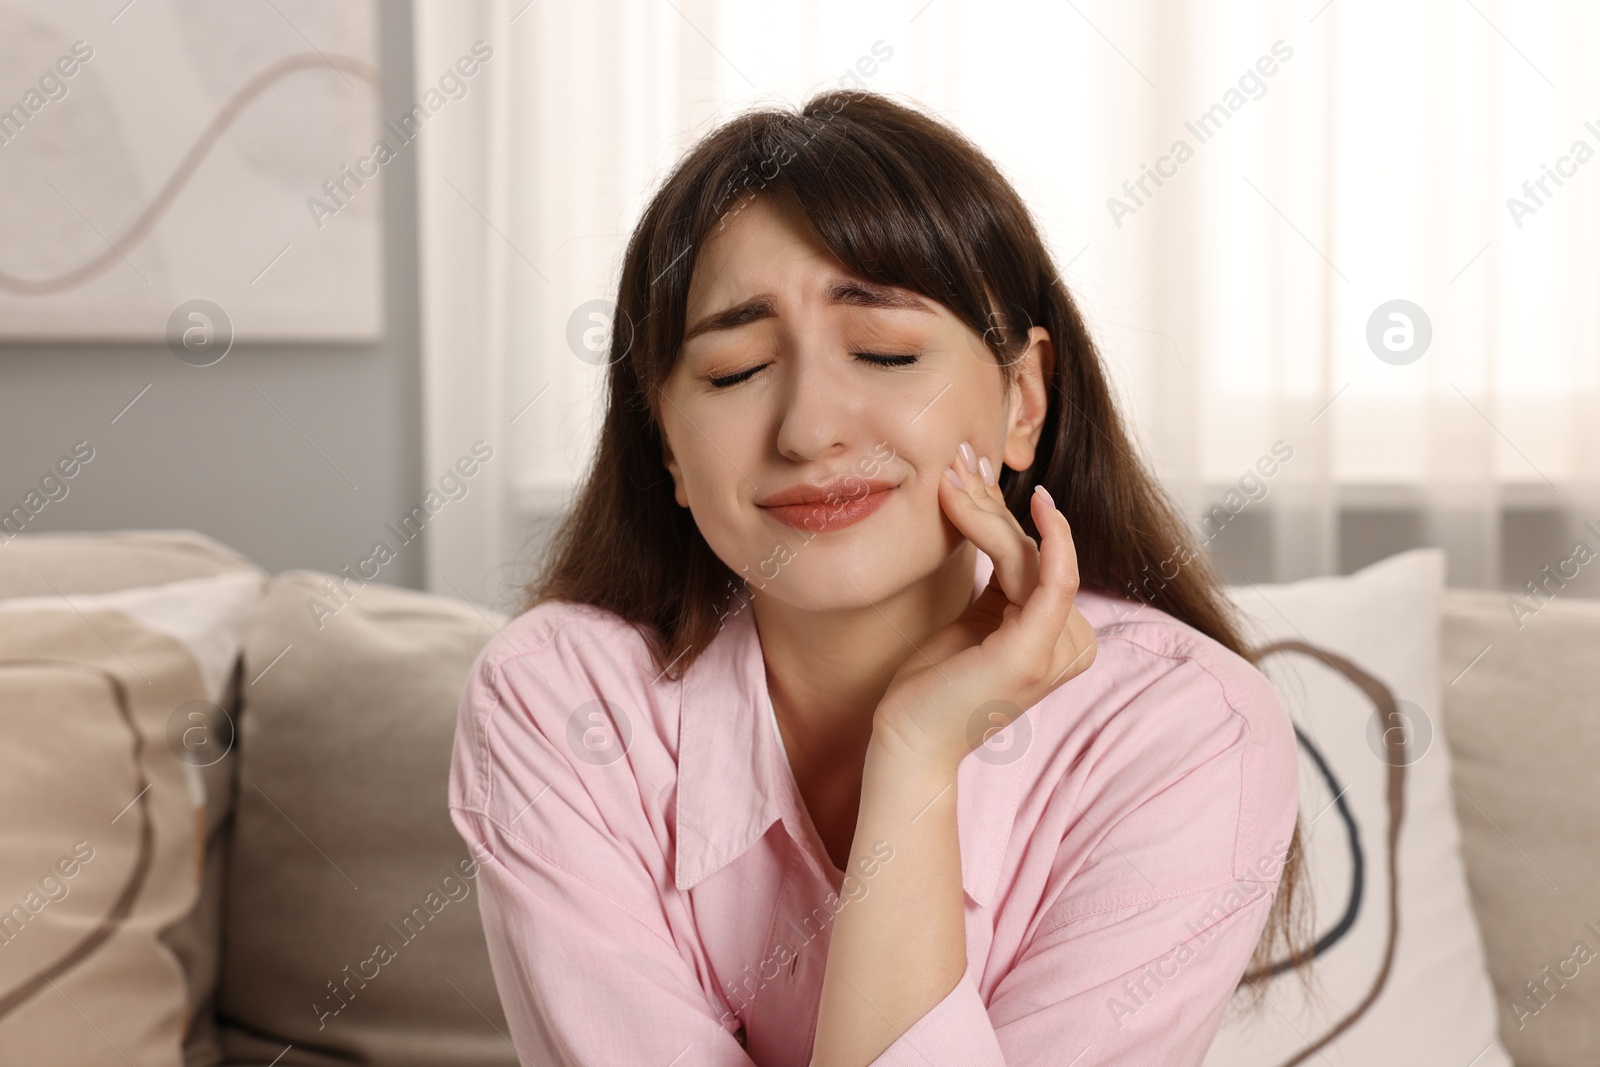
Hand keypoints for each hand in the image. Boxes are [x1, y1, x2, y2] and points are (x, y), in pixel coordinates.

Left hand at [872, 441, 1096, 771]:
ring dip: (992, 509)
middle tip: (961, 455)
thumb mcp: (973, 619)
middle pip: (1035, 551)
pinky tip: (1025, 500)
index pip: (1036, 557)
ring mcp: (1058, 651)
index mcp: (1059, 636)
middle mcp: (1071, 644)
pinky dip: (1043, 535)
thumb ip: (996, 581)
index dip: (1004, 509)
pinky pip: (1051, 578)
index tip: (970, 467)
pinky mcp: (1034, 653)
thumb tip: (992, 512)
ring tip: (952, 474)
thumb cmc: (931, 683)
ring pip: (1033, 556)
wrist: (907, 740)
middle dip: (995, 499)